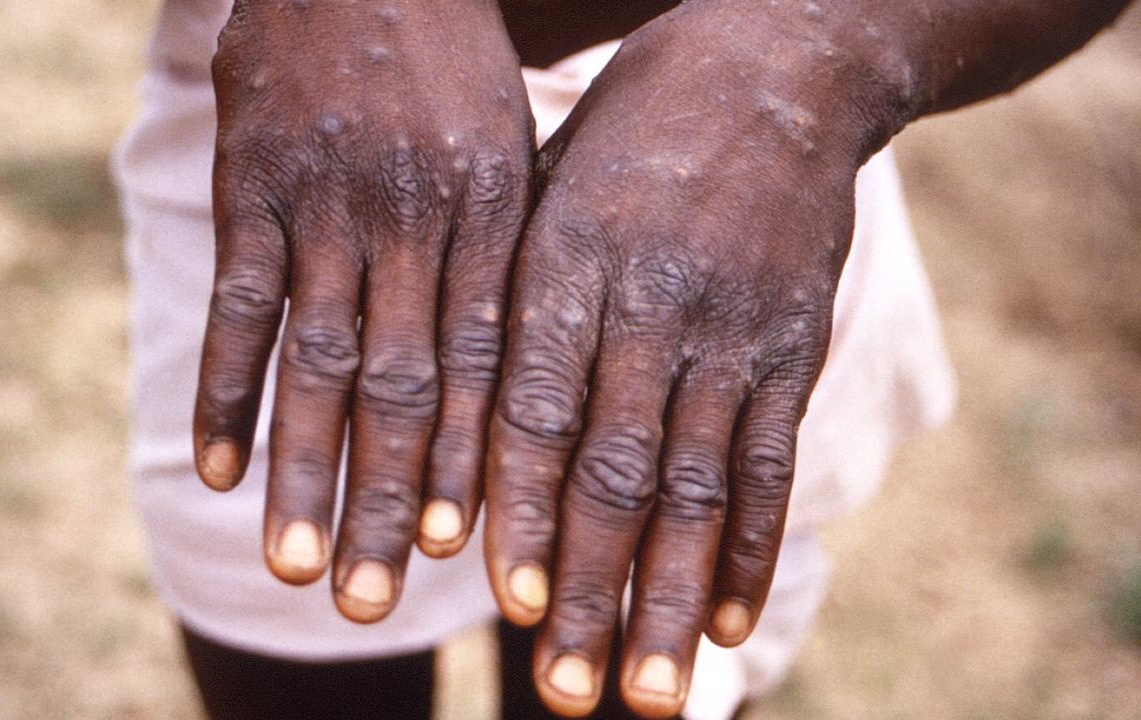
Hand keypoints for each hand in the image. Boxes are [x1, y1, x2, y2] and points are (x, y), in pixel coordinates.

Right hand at [193, 0, 532, 622]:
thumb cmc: (452, 68)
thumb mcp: (509, 149)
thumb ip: (508, 260)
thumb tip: (513, 386)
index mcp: (490, 212)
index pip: (482, 361)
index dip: (469, 460)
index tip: (460, 552)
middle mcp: (412, 216)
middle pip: (399, 383)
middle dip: (385, 498)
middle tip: (370, 599)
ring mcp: (325, 201)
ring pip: (315, 358)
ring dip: (301, 469)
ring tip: (293, 564)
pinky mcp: (251, 183)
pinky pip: (239, 301)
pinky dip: (225, 388)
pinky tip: (218, 469)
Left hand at [483, 4, 901, 715]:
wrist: (778, 65)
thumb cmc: (631, 131)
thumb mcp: (548, 184)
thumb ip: (512, 297)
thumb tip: (459, 426)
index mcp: (568, 259)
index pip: (536, 406)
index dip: (522, 509)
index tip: (507, 603)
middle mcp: (651, 303)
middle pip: (615, 469)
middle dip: (590, 589)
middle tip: (567, 694)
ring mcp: (731, 328)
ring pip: (696, 485)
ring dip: (667, 596)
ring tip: (646, 692)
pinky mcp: (792, 343)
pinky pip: (770, 458)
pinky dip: (748, 545)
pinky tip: (724, 618)